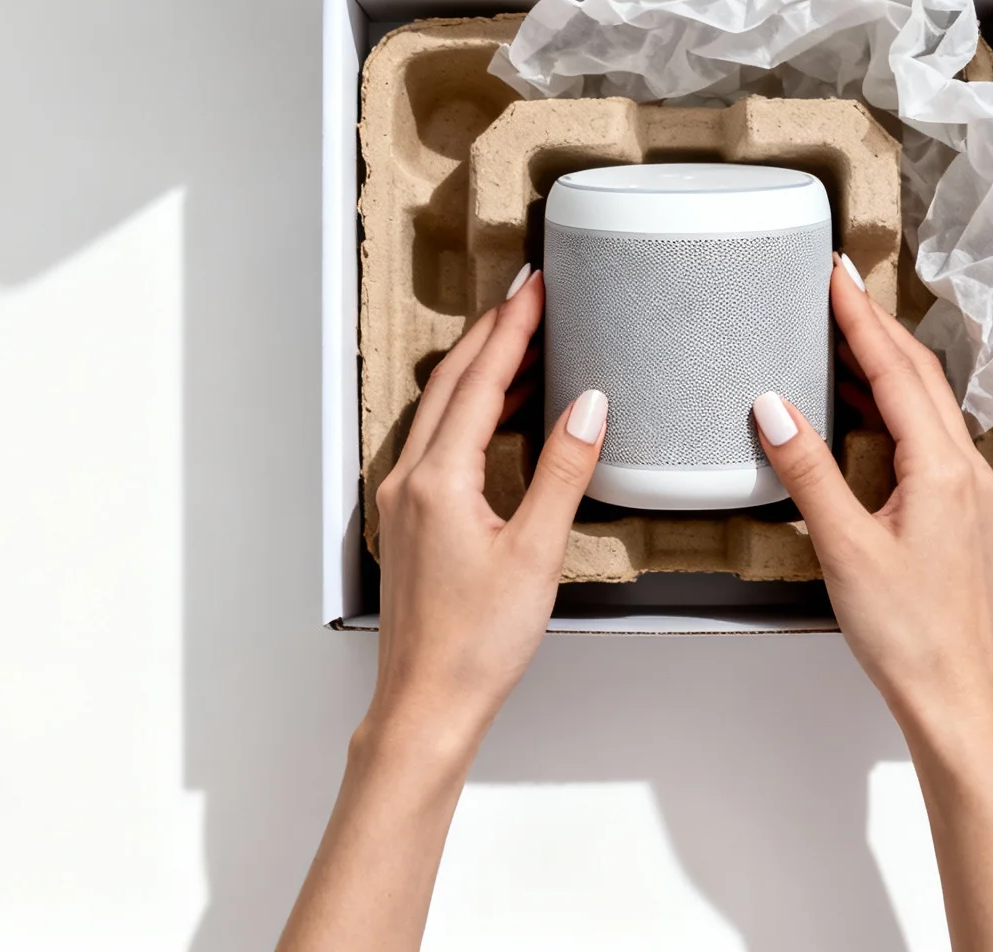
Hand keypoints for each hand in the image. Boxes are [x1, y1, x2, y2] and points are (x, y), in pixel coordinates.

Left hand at [368, 266, 608, 743]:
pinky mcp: (411, 520)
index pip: (479, 380)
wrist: (428, 704)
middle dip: (493, 333)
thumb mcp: (537, 553)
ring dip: (483, 369)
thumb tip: (588, 406)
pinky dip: (473, 411)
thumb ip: (564, 470)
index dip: (513, 329)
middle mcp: (411, 480)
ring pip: (442, 410)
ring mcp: (404, 499)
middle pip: (452, 382)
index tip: (538, 289)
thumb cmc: (475, 645)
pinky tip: (504, 414)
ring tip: (526, 341)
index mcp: (438, 479)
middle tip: (531, 296)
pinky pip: (440, 442)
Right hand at [751, 254, 992, 735]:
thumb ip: (807, 471)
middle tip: (834, 286)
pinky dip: (887, 403)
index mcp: (939, 466)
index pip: (895, 369)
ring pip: (921, 402)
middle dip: (873, 324)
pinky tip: (857, 407)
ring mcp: (962, 488)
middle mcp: (960, 467)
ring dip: (881, 362)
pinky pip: (921, 433)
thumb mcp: (843, 547)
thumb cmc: (910, 635)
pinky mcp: (953, 510)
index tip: (833, 275)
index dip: (860, 317)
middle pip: (916, 373)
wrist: (953, 693)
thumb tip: (774, 409)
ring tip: (837, 332)